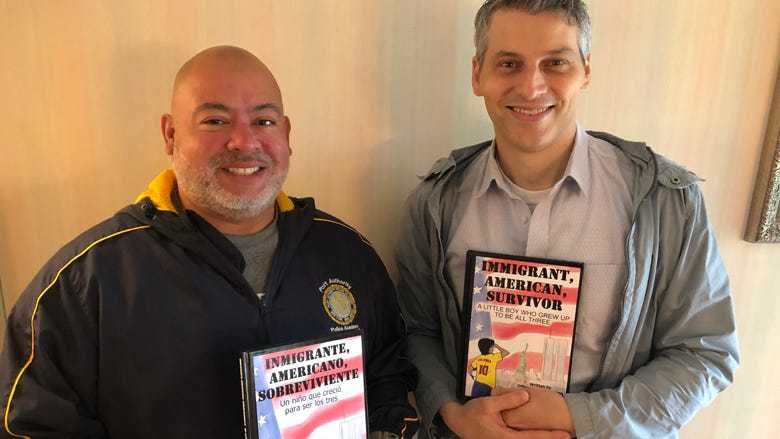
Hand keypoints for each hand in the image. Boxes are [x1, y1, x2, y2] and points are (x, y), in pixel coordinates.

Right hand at [440, 390, 568, 438]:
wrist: (458, 423)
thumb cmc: (472, 414)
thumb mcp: (488, 404)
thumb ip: (507, 400)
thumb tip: (526, 395)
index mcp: (505, 438)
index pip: (532, 438)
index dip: (549, 436)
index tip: (565, 434)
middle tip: (569, 435)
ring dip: (541, 437)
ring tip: (559, 435)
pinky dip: (532, 436)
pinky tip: (540, 433)